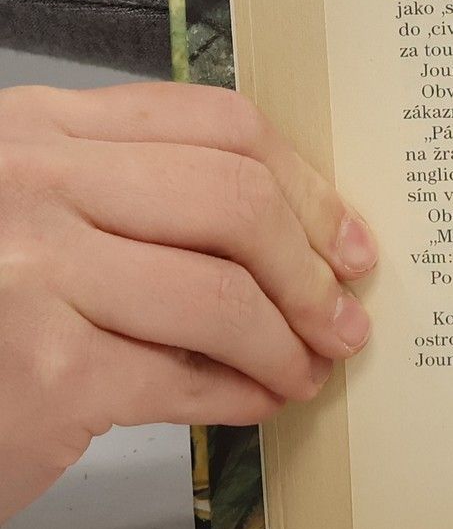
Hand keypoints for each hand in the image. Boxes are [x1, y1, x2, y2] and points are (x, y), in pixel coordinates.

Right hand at [0, 83, 376, 525]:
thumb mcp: (37, 212)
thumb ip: (139, 195)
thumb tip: (298, 229)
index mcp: (39, 127)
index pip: (218, 126)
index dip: (305, 186)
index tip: (346, 239)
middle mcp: (30, 183)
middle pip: (235, 203)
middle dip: (310, 270)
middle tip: (343, 317)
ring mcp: (30, 274)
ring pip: (222, 296)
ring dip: (286, 343)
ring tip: (306, 369)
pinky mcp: (43, 372)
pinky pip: (183, 378)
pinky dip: (240, 394)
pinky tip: (258, 402)